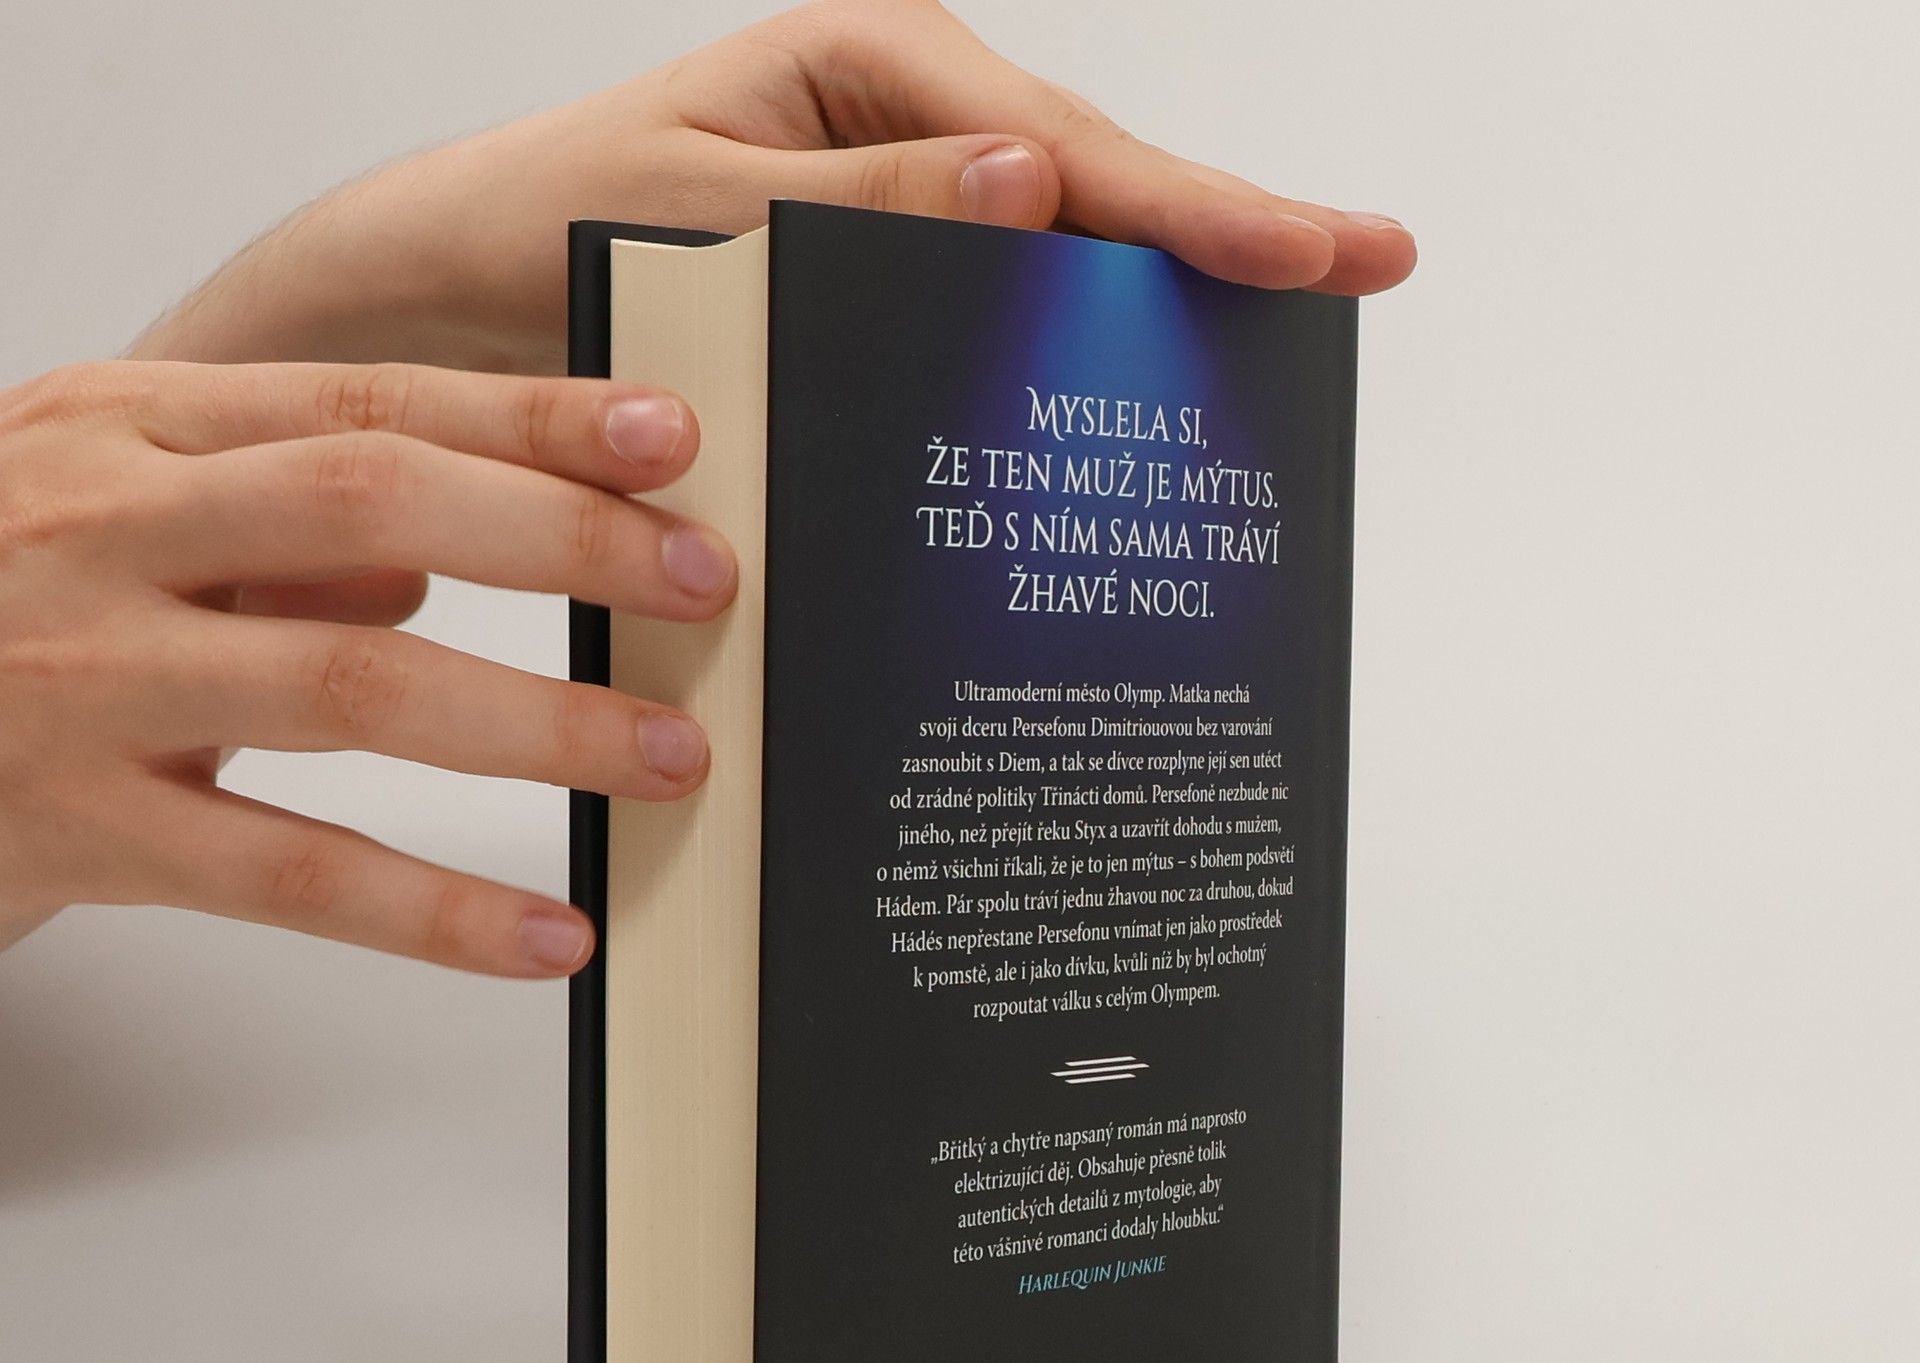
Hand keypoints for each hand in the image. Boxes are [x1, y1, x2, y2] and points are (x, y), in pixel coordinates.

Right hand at [0, 361, 733, 972]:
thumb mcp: (108, 518)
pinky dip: (439, 909)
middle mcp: (103, 531)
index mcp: (125, 433)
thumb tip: (435, 560)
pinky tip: (547, 933)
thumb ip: (270, 531)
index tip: (666, 439)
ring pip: (350, 687)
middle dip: (560, 541)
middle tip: (701, 585)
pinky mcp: (81, 829)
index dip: (529, 419)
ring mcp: (87, 680)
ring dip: (533, 723)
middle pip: (372, 502)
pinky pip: (294, 875)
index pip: (366, 404)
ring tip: (664, 755)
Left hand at [133, 0, 1415, 372]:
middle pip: (1096, 191)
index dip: (1198, 206)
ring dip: (1151, 309)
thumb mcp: (688, 208)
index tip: (1317, 248)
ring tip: (1273, 346)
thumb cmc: (533, 226)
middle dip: (1221, 238)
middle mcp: (899, 132)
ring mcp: (894, 216)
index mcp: (870, 70)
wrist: (438, 299)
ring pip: (1056, 261)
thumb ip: (862, 203)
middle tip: (1358, 265)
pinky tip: (1118, 410)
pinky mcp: (870, 294)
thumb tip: (1034, 188)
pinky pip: (986, 323)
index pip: (1069, 146)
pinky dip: (1052, 365)